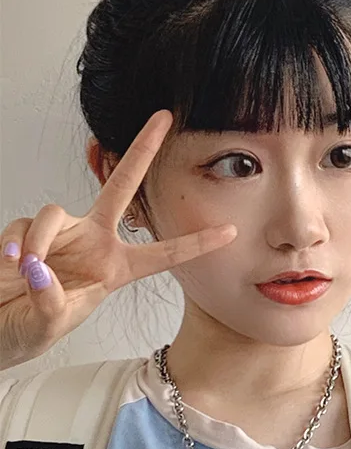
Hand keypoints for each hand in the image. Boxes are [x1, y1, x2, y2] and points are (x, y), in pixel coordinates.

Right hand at [0, 111, 236, 370]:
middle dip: (141, 151)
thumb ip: (51, 302)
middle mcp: (93, 241)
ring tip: (25, 271)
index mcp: (116, 267)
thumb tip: (39, 268)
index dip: (196, 243)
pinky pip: (22, 228)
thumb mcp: (50, 325)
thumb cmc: (29, 330)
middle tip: (164, 119)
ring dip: (40, 242)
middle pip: (122, 186)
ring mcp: (60, 233)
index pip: (164, 254)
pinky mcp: (25, 232)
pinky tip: (10, 268)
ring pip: (54, 212)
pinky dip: (16, 246)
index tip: (231, 231)